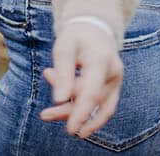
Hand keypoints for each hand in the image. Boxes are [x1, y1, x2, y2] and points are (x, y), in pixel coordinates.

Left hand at [38, 22, 123, 137]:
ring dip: (73, 113)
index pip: (92, 92)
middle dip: (67, 110)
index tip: (70, 129)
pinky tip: (67, 117)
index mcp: (101, 60)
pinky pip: (102, 107)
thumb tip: (59, 100)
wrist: (94, 30)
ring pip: (97, 107)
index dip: (81, 112)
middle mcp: (113, 73)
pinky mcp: (113, 88)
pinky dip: (84, 113)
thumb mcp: (64, 47)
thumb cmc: (76, 38)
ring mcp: (115, 82)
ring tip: (47, 114)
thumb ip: (63, 72)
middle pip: (91, 100)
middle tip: (44, 115)